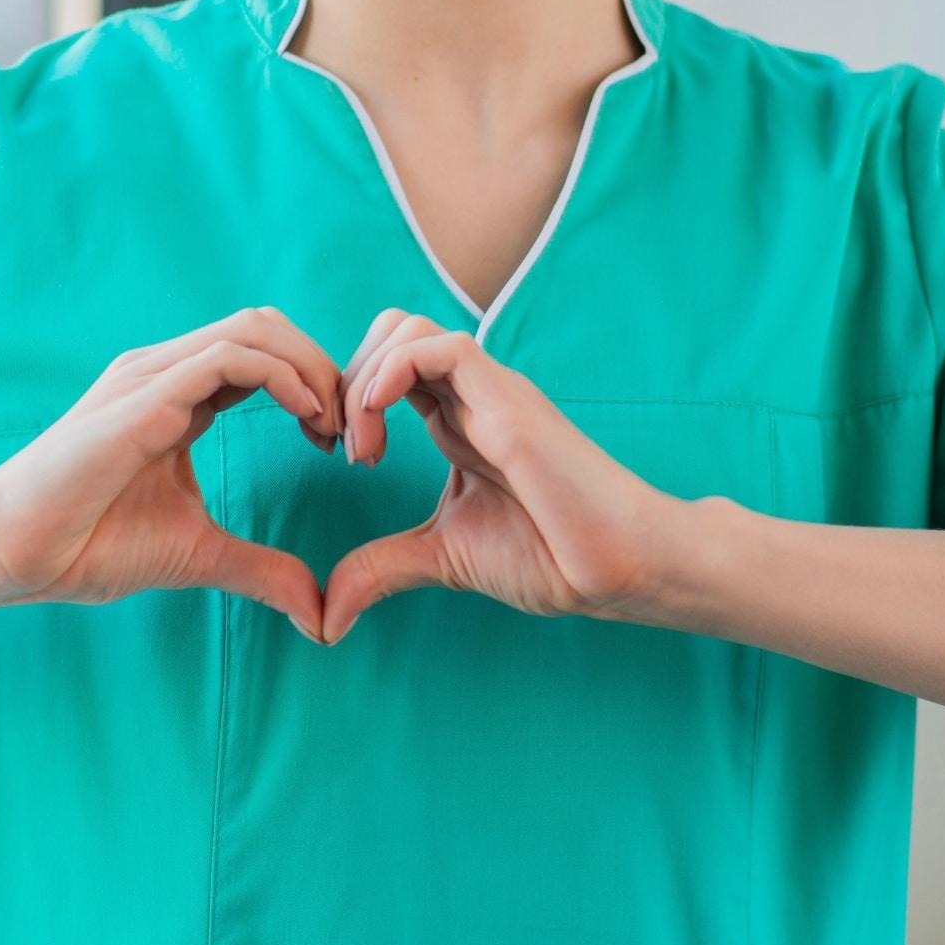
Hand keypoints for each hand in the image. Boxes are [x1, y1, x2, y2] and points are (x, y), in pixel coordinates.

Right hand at [0, 306, 344, 639]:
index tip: (341, 445)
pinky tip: (305, 420)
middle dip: (323, 368)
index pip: (262, 355)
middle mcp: (165, 371)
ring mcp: (151, 376)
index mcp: (177, 395)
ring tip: (333, 428)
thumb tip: (318, 613)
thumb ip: (259, 569)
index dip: (314, 388)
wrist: (11, 552)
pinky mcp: (142, 396)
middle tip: (351, 432)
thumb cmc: (86, 544)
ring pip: (254, 328)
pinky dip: (283, 377)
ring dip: (311, 369)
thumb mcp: (196, 554)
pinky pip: (228, 357)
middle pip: (267, 327)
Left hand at [320, 310, 682, 642]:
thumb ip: (384, 569)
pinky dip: (390, 374)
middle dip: (344, 377)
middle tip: (339, 446)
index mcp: (457, 421)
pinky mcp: (506, 398)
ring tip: (361, 447)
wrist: (616, 566)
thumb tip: (328, 616)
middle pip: (389, 331)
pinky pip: (437, 347)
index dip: (347, 397)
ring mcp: (489, 391)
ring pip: (406, 327)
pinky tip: (378, 431)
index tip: (336, 456)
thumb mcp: (443, 559)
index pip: (387, 367)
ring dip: (362, 377)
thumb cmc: (551, 556)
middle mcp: (470, 395)